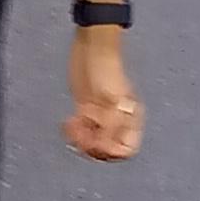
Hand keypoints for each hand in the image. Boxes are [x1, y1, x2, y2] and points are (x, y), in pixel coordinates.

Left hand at [63, 29, 144, 161]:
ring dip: (80, 140)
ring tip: (74, 127)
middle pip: (107, 149)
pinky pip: (80, 131)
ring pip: (92, 142)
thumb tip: (103, 146)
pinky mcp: (85, 110)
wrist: (92, 49)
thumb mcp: (111, 100)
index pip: (127, 149)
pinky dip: (73, 132)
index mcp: (131, 119)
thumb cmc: (107, 70)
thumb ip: (110, 126)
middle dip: (93, 146)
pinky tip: (69, 123)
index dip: (113, 151)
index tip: (99, 142)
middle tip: (82, 135)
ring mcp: (101, 117)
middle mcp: (117, 121)